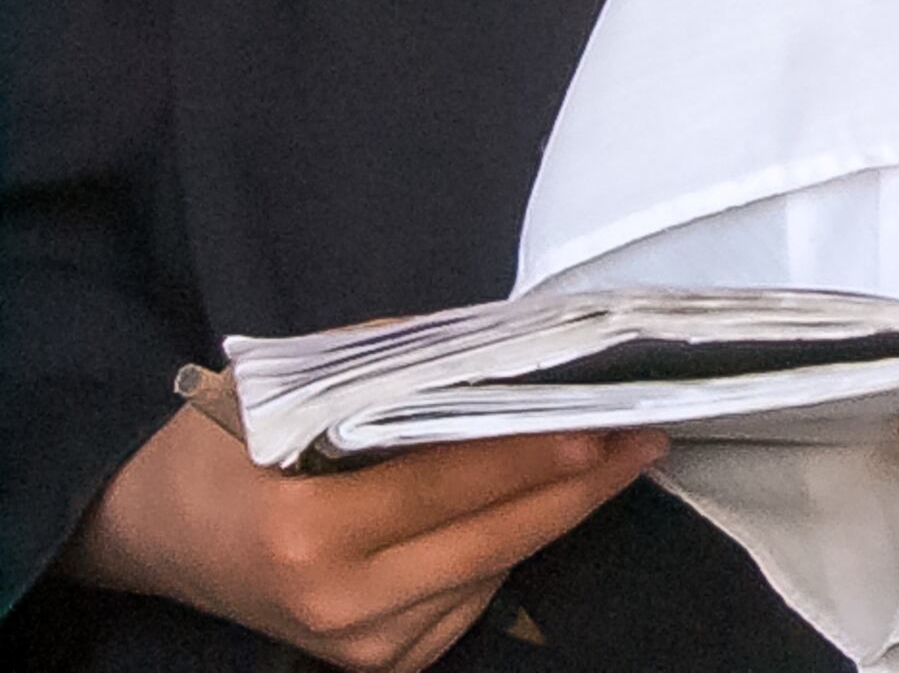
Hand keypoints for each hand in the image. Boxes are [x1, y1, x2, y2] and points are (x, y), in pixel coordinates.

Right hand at [61, 404, 661, 671]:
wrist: (159, 532)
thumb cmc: (221, 445)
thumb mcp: (288, 386)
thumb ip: (397, 368)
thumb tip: (507, 349)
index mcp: (310, 534)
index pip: (455, 483)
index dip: (540, 450)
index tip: (610, 415)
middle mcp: (341, 604)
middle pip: (497, 537)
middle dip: (581, 484)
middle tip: (647, 433)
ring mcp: (363, 646)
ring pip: (497, 569)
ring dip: (556, 513)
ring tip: (612, 455)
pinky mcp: (382, 664)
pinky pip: (474, 597)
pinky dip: (508, 545)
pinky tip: (532, 503)